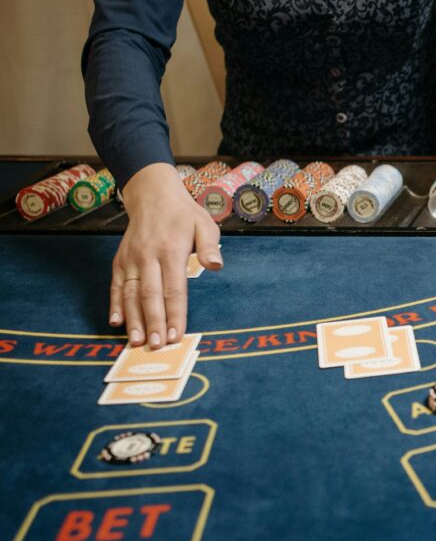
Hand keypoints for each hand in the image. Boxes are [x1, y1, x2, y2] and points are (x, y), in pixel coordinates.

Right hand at [110, 163, 221, 348]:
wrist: (153, 195)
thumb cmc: (184, 214)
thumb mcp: (205, 224)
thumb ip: (209, 246)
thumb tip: (216, 266)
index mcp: (171, 250)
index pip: (174, 289)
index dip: (175, 313)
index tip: (176, 335)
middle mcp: (148, 256)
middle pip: (150, 295)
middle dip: (154, 322)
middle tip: (156, 346)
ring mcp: (131, 259)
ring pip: (130, 293)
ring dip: (133, 319)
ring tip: (136, 342)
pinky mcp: (120, 260)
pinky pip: (116, 285)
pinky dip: (114, 304)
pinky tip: (115, 321)